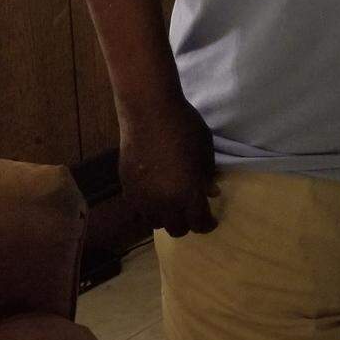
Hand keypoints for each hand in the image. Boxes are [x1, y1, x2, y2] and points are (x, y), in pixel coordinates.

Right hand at [118, 96, 219, 238]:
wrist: (149, 110)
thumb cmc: (184, 126)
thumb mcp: (205, 150)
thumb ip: (207, 175)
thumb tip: (210, 192)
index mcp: (188, 194)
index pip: (200, 224)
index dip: (207, 224)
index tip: (211, 219)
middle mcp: (165, 203)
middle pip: (177, 229)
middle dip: (188, 223)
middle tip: (192, 210)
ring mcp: (143, 197)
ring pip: (156, 222)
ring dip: (166, 217)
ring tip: (171, 204)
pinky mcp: (128, 187)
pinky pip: (140, 208)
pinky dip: (149, 206)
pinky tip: (154, 194)